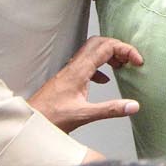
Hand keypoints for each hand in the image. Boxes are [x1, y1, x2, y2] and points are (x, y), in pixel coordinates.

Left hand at [27, 36, 142, 132]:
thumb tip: (133, 105)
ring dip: (109, 55)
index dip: (126, 50)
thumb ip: (109, 109)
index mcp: (79, 70)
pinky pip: (86, 64)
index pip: (107, 47)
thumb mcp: (83, 115)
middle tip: (130, 59)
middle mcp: (74, 67)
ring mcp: (69, 72)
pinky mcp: (67, 80)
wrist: (27, 122)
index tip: (137, 61)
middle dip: (118, 47)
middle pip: (99, 43)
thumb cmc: (49, 118)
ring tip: (121, 66)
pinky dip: (100, 67)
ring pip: (92, 52)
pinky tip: (104, 80)